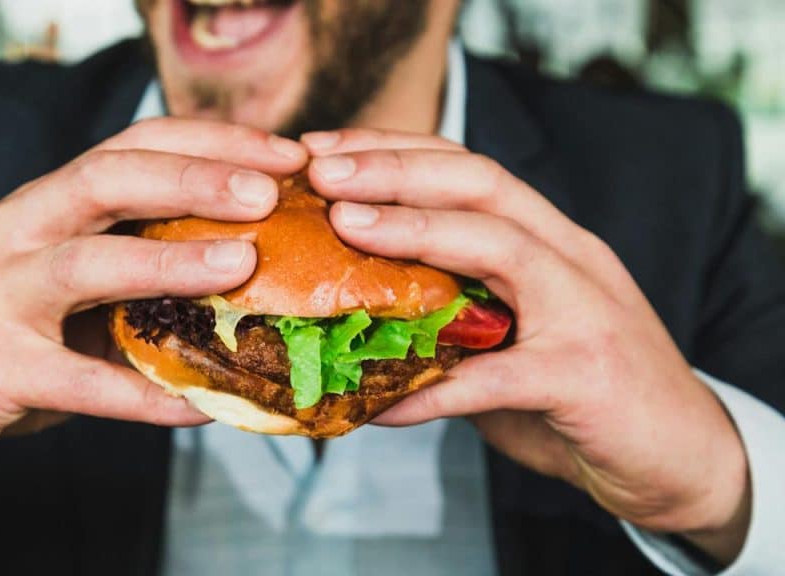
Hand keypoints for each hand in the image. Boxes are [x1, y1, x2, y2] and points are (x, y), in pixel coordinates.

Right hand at [0, 118, 307, 483]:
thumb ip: (115, 274)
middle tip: (270, 190)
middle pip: (106, 178)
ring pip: (85, 263)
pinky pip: (79, 383)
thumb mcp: (43, 285)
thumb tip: (227, 280)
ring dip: (170, 260)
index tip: (278, 155)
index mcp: (35, 208)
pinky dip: (144, 395)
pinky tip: (202, 406)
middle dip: (194, 176)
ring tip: (242, 264)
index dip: (207, 144)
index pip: (126, 148)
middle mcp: (11, 235)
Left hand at [302, 128, 749, 563]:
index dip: (395, 150)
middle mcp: (570, 258)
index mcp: (549, 240)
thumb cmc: (584, 393)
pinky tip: (377, 403)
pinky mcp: (585, 376)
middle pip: (481, 182)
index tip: (324, 151)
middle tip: (320, 171)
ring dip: (414, 229)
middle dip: (396, 167)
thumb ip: (454, 317)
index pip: (468, 168)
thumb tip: (356, 313)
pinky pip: (494, 378)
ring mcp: (585, 310)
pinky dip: (432, 388)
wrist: (681, 458)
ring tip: (344, 226)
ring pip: (499, 245)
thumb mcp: (515, 336)